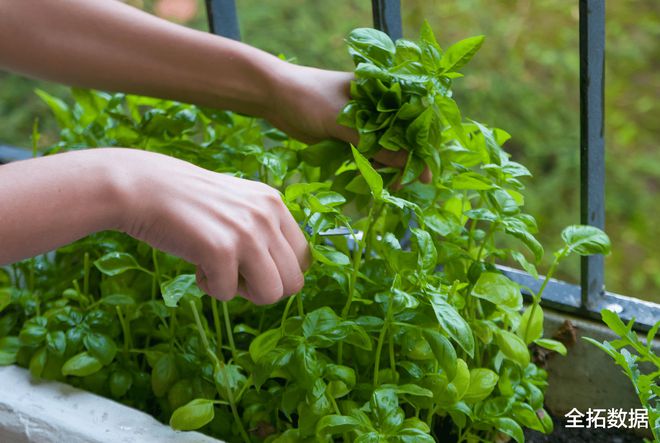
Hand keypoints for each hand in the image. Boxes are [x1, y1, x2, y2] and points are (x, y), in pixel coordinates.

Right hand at [113, 149, 308, 304]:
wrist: (142, 188)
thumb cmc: (187, 202)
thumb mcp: (238, 205)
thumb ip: (264, 230)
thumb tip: (286, 278)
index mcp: (275, 203)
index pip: (304, 259)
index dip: (278, 271)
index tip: (250, 264)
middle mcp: (268, 215)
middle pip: (294, 282)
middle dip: (263, 287)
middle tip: (234, 272)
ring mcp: (247, 232)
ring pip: (272, 294)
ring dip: (242, 291)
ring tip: (218, 270)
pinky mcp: (221, 249)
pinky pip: (228, 294)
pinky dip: (210, 287)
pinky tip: (196, 264)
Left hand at [266, 63, 430, 182]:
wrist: (274, 98)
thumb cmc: (310, 97)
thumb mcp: (344, 122)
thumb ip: (375, 143)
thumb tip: (407, 163)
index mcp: (383, 90)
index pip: (413, 120)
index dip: (421, 146)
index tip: (424, 173)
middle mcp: (378, 106)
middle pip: (401, 138)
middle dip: (404, 162)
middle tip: (402, 184)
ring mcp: (364, 122)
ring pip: (385, 150)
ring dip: (386, 168)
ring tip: (388, 187)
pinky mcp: (349, 136)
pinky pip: (367, 155)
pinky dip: (369, 168)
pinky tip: (372, 183)